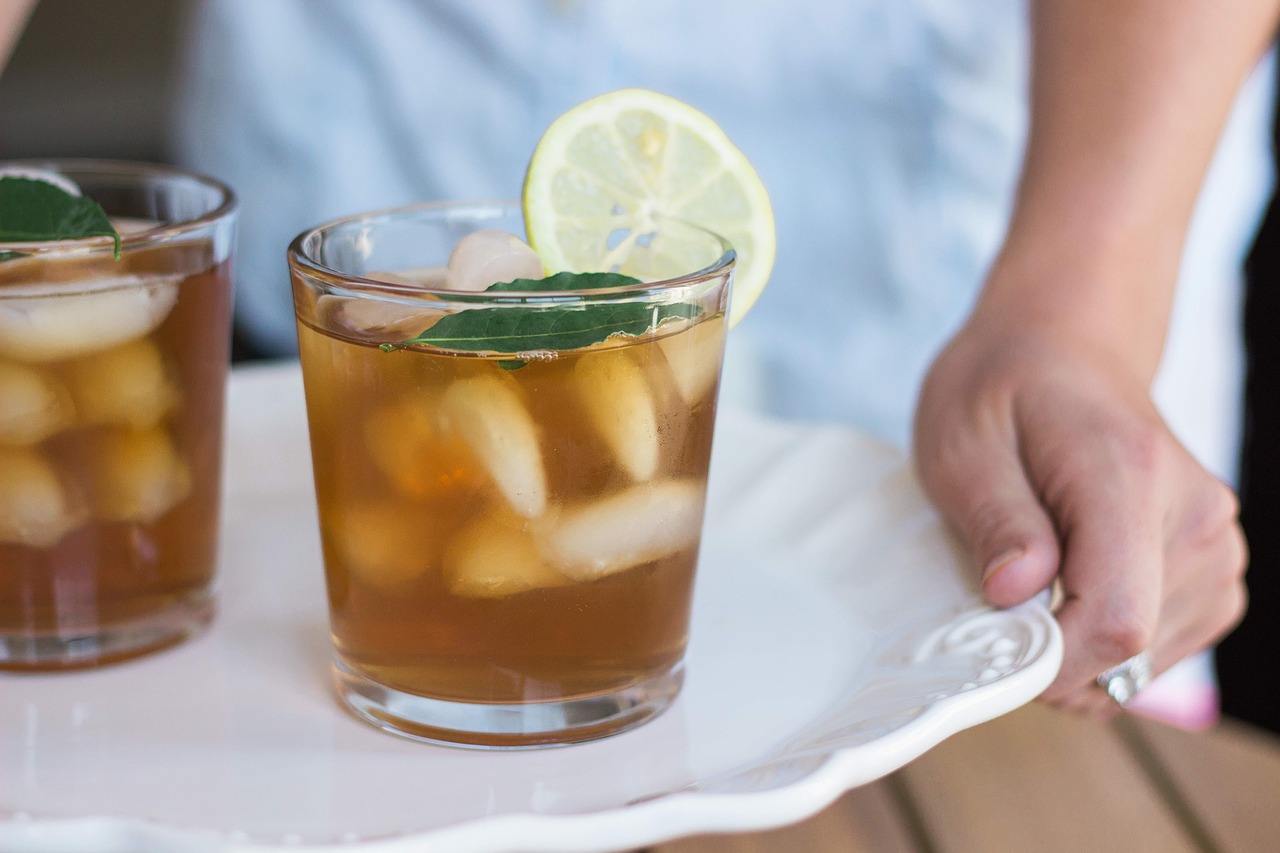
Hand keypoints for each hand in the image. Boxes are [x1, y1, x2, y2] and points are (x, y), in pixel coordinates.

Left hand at [913, 317, 1247, 714]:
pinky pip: (1162, 649)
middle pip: (1131, 650)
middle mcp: (1196, 514)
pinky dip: (1106, 645)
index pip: (1116, 620)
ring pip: (1147, 661)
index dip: (1048, 662)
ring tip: (1030, 590)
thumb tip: (1015, 597)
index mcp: (1130, 475)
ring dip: (1078, 655)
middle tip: (995, 611)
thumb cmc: (1002, 390)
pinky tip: (1066, 597)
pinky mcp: (1215, 570)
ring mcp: (1216, 545)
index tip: (992, 645)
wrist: (1061, 349)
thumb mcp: (963, 443)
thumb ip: (994, 519)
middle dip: (1052, 659)